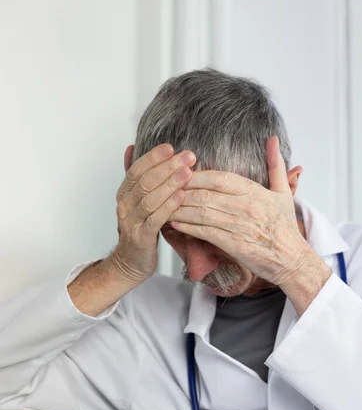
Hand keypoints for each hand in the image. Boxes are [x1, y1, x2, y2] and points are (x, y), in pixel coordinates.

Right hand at [110, 144, 195, 283]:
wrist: (130, 263)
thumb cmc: (139, 229)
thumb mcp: (136, 201)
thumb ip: (137, 177)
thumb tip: (131, 147)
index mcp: (124, 194)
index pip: (136, 170)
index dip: (153, 157)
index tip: (171, 147)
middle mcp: (124, 205)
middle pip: (145, 181)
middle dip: (167, 167)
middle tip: (188, 157)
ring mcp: (131, 222)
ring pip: (150, 198)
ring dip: (170, 184)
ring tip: (188, 173)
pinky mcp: (141, 237)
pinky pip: (155, 218)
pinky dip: (169, 206)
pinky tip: (182, 196)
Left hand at [168, 137, 310, 287]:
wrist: (291, 259)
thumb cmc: (285, 227)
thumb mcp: (284, 192)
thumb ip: (276, 164)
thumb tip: (271, 139)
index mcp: (254, 191)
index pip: (219, 177)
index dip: (196, 175)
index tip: (181, 174)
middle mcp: (245, 206)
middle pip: (205, 194)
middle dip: (182, 191)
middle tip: (164, 188)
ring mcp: (238, 226)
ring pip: (201, 212)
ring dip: (180, 208)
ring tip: (163, 205)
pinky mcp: (233, 245)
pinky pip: (204, 232)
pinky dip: (187, 227)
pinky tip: (174, 223)